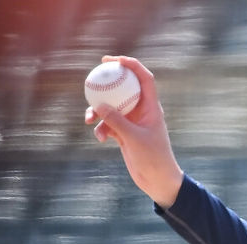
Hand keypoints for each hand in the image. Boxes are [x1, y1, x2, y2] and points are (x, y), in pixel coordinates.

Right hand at [85, 55, 184, 207]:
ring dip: (98, 112)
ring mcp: (132, 123)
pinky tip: (99, 138)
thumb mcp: (134, 138)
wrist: (158, 180)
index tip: (114, 60)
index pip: (144, 78)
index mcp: (151, 107)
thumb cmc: (154, 158)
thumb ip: (116, 121)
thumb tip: (98, 105)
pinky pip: (108, 125)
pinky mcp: (124, 134)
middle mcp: (142, 111)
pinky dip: (101, 129)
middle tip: (94, 74)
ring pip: (112, 108)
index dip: (131, 65)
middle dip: (109, 82)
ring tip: (88, 120)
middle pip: (124, 88)